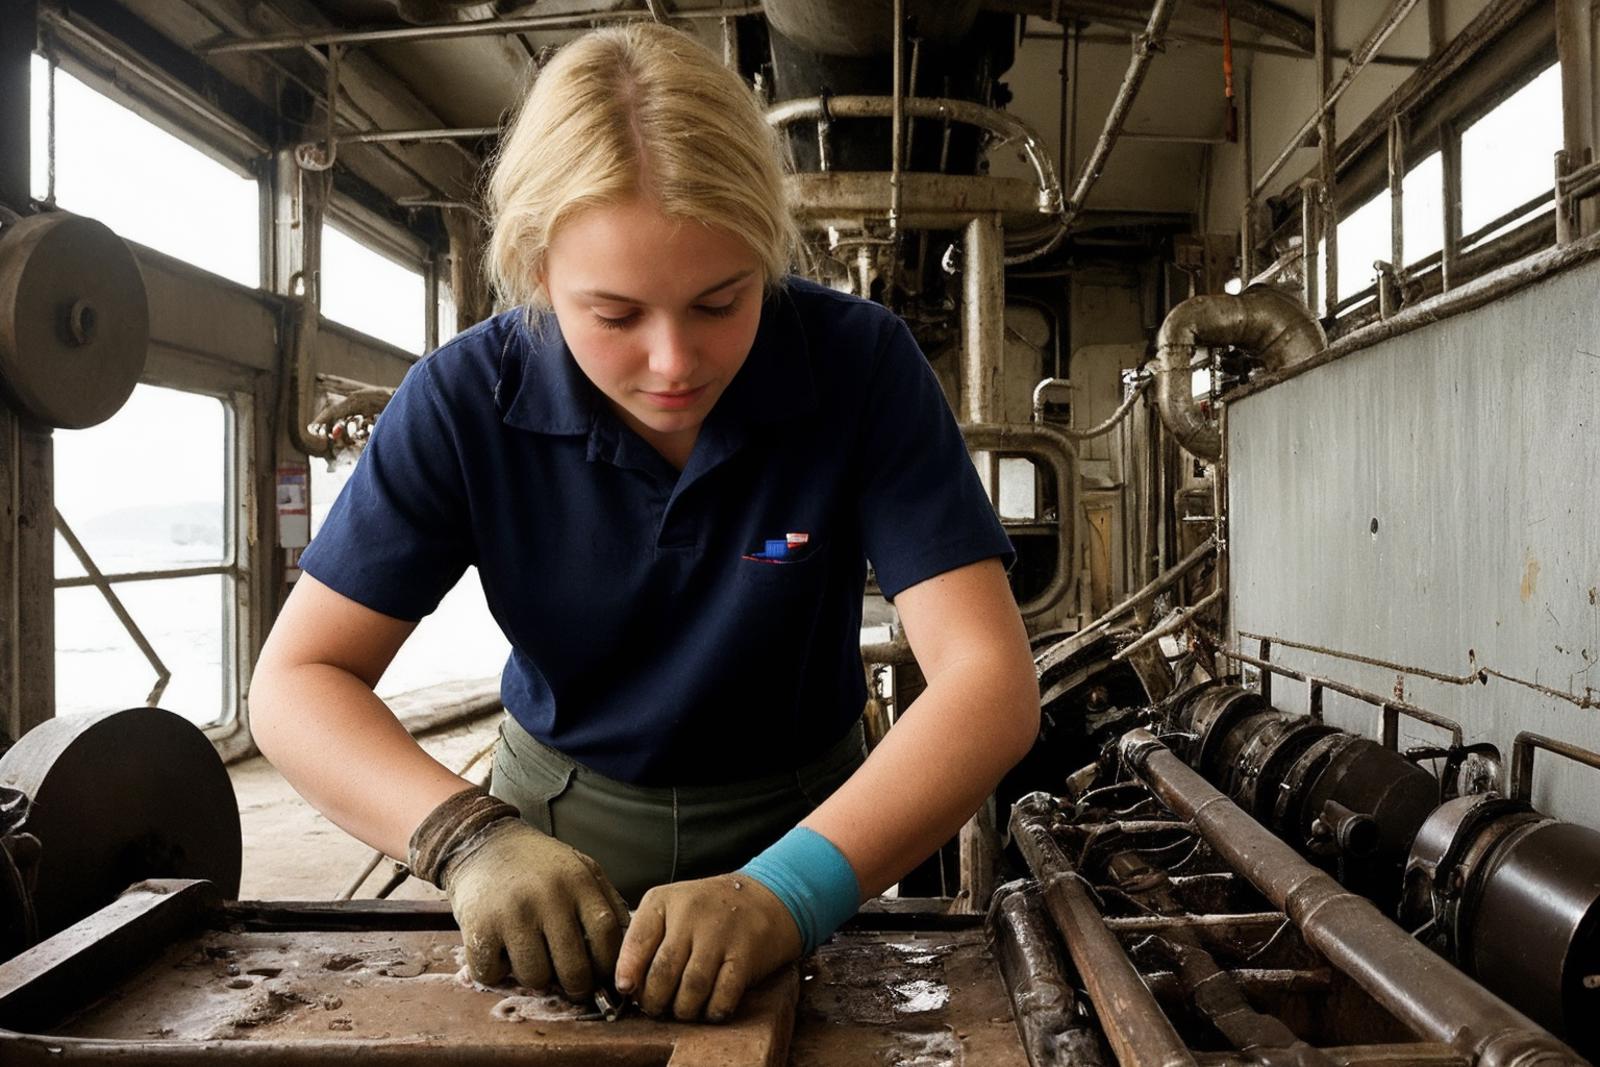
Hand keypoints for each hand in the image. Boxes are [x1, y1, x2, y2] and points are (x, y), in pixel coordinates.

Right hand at [444, 819, 630, 997]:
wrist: (483, 842)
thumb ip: (606, 900)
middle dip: (577, 985)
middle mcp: (547, 897)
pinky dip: (497, 972)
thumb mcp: (581, 867)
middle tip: (571, 983)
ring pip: (535, 977)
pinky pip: (493, 974)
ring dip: (536, 978)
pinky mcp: (479, 927)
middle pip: (573, 968)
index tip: (603, 975)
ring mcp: (512, 913)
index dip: (608, 965)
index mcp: (578, 882)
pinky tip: (501, 952)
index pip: (606, 937)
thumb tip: (628, 945)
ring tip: (533, 957)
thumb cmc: (538, 864)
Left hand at [615, 873, 802, 1021]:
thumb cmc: (709, 909)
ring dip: (682, 1011)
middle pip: (662, 973)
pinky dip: (711, 1012)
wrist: (766, 895)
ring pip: (691, 990)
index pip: (636, 942)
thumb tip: (625, 986)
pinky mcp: (745, 955)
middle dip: (654, 1001)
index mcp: (664, 901)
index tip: (627, 990)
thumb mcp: (671, 907)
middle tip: (656, 1008)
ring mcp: (720, 934)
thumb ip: (645, 938)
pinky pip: (722, 997)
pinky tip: (708, 1009)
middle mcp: (691, 914)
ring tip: (681, 1010)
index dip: (628, 973)